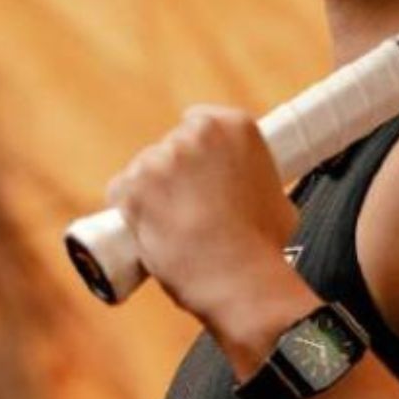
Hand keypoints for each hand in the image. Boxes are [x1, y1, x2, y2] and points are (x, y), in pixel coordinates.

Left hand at [105, 105, 299, 325]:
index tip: (201, 170)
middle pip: (171, 146)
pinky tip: (152, 229)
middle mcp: (194, 135)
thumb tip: (248, 192)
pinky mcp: (131, 188)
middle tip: (192, 207)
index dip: (198, 151)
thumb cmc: (262, 246)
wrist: (238, 276)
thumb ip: (255, 180)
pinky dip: (129, 210)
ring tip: (176, 226)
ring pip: (145, 170)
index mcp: (234, 127)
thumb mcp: (276, 196)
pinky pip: (121, 192)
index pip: (200, 122)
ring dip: (152, 192)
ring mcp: (159, 160)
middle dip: (176, 173)